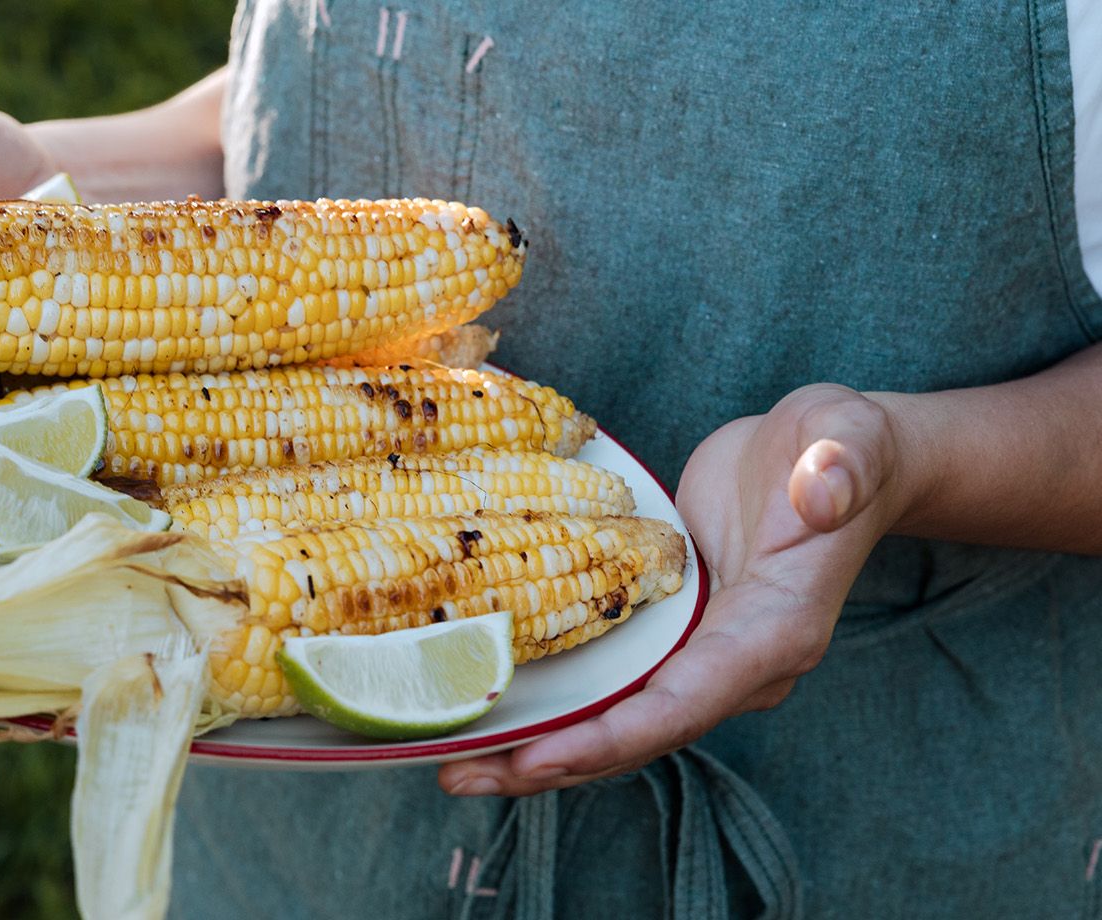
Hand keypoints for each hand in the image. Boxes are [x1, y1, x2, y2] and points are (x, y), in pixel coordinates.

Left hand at [439, 384, 910, 795]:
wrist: (831, 456)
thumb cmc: (841, 446)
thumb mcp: (846, 436)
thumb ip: (840, 464)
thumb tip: (824, 488)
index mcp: (773, 632)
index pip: (687, 702)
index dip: (612, 736)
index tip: (539, 757)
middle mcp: (734, 666)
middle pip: (635, 736)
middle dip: (549, 762)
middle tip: (459, 774)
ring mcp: (697, 658)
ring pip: (612, 724)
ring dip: (534, 750)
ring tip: (451, 765)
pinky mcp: (667, 639)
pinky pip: (605, 690)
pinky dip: (547, 708)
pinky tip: (478, 709)